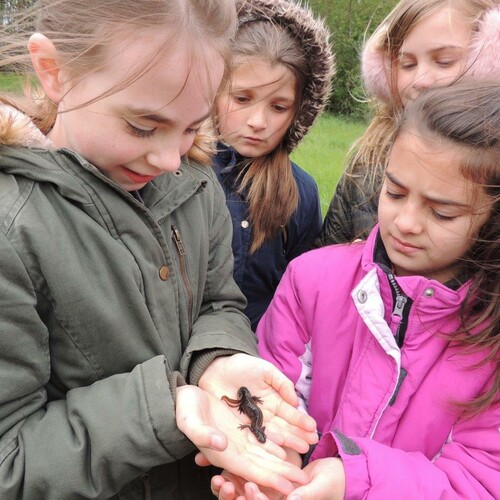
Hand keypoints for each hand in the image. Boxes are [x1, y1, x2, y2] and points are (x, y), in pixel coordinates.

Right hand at [176, 384, 306, 494]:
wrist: (182, 400)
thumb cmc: (184, 411)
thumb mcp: (190, 421)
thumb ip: (203, 435)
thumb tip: (222, 444)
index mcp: (222, 454)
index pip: (250, 470)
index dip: (270, 478)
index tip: (288, 486)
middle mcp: (233, 451)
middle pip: (262, 466)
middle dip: (283, 474)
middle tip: (303, 480)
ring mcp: (237, 441)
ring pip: (264, 455)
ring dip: (283, 463)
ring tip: (300, 469)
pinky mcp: (240, 430)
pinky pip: (260, 441)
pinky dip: (274, 446)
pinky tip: (288, 449)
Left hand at [199, 354, 317, 452]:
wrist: (215, 368)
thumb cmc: (242, 366)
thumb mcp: (266, 370)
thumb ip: (282, 383)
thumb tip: (296, 401)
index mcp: (273, 400)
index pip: (290, 413)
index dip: (301, 421)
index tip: (313, 429)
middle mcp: (265, 414)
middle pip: (284, 427)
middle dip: (298, 435)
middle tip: (311, 444)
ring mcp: (253, 422)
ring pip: (272, 434)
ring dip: (286, 442)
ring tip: (299, 450)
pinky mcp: (239, 427)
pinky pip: (253, 437)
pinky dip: (265, 444)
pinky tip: (276, 451)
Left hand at [209, 457, 345, 499]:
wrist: (337, 471)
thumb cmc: (334, 482)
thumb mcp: (320, 487)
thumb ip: (305, 495)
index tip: (248, 488)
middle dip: (235, 497)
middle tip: (223, 483)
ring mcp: (270, 492)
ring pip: (245, 494)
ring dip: (231, 489)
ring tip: (218, 478)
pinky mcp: (267, 479)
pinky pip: (250, 479)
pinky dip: (237, 476)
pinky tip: (225, 469)